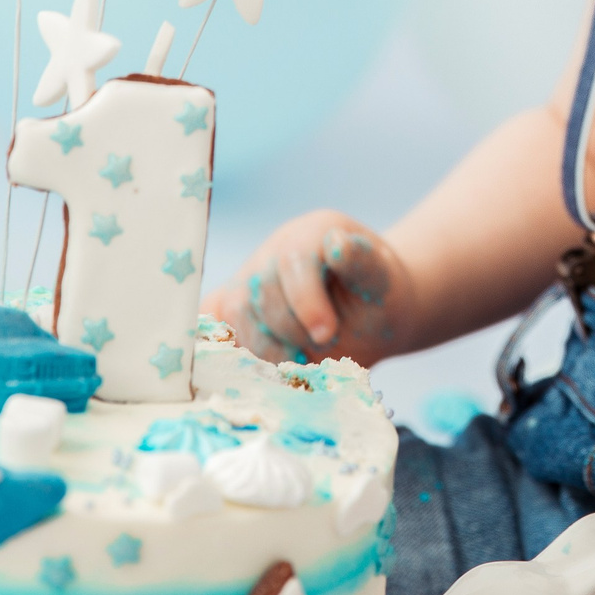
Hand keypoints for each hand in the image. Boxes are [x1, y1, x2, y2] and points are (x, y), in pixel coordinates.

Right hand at [207, 211, 411, 364]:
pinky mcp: (236, 305)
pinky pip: (212, 321)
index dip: (306, 300)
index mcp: (312, 232)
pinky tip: (249, 362)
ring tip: (299, 358)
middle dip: (290, 329)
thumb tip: (337, 245)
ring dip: (265, 344)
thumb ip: (363, 264)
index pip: (294, 259)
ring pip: (235, 311)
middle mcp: (275, 250)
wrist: (371, 312)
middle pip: (259, 289)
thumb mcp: (382, 279)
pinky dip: (224, 342)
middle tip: (321, 346)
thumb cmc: (379, 295)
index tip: (327, 333)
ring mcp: (250, 276)